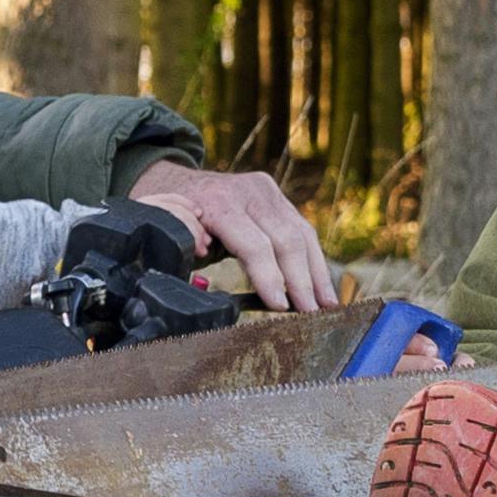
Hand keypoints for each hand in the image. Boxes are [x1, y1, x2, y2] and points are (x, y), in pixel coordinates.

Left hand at [126, 159, 342, 314]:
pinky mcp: (276, 196)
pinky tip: (321, 285)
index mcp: (219, 203)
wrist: (173, 182)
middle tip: (311, 314)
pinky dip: (313, 258)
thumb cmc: (170, 218)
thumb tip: (204, 272)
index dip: (269, 277)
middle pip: (286, 239)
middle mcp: (248, 192)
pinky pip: (301, 229)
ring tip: (327, 305)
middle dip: (301, 281)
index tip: (280, 307)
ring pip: (301, 233)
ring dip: (316, 273)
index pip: (254, 244)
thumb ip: (188, 251)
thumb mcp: (169, 234)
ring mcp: (266, 191)